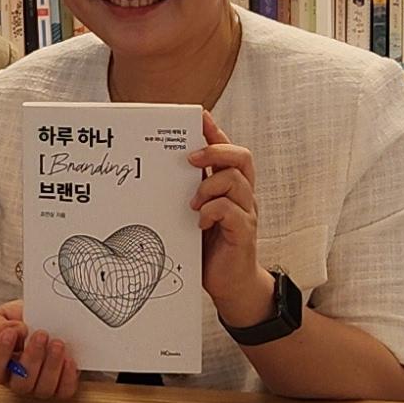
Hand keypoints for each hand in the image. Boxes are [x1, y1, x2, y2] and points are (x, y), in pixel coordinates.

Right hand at [0, 303, 78, 402]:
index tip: (10, 333)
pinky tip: (68, 359)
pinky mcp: (59, 387)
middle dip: (32, 358)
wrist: (44, 320)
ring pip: (43, 389)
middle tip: (41, 335)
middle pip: (20, 384)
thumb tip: (16, 332)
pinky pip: (64, 391)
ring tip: (57, 344)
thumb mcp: (1, 315)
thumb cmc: (21, 322)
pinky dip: (68, 376)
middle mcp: (16, 380)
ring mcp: (38, 387)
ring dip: (52, 366)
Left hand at [192, 110, 269, 329]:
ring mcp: (246, 213)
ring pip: (236, 181)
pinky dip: (213, 211)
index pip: (229, 150)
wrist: (231, 286)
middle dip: (215, 150)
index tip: (199, 116)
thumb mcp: (195, 214)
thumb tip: (157, 172)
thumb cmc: (209, 248)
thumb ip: (187, 194)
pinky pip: (232, 211)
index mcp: (230, 187)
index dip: (216, 131)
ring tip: (192, 202)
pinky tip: (200, 222)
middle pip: (241, 157)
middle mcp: (242, 195)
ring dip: (210, 185)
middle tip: (190, 158)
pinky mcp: (244, 233)